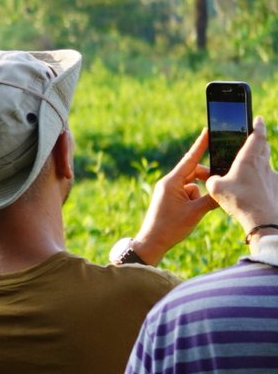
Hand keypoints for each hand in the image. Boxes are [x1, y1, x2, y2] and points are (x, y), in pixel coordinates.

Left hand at [132, 130, 217, 264]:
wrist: (152, 242)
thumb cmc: (170, 227)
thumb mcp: (195, 212)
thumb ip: (211, 198)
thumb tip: (221, 189)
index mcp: (172, 182)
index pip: (190, 159)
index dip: (201, 144)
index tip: (207, 130)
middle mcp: (169, 183)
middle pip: (194, 172)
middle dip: (206, 179)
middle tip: (215, 189)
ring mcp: (168, 190)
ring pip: (193, 184)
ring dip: (199, 194)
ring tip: (195, 210)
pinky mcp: (169, 197)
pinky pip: (188, 193)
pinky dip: (194, 200)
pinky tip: (191, 213)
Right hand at [207, 117, 277, 242]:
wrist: (262, 219)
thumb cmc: (238, 200)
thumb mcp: (216, 189)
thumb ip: (213, 180)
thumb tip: (213, 179)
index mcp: (248, 159)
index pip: (257, 136)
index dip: (257, 126)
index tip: (257, 119)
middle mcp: (263, 165)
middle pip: (264, 148)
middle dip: (259, 143)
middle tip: (252, 142)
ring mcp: (272, 176)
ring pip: (266, 164)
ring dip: (259, 164)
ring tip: (249, 171)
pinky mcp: (276, 188)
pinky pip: (269, 180)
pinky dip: (262, 181)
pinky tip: (255, 191)